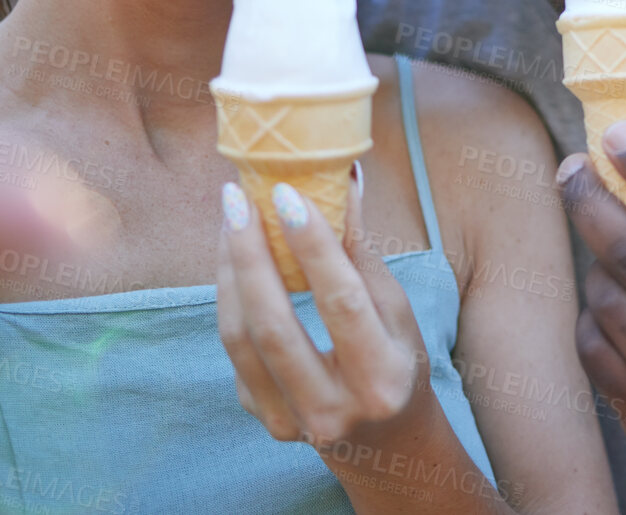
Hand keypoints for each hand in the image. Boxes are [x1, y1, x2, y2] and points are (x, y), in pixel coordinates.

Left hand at [216, 168, 432, 447]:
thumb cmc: (396, 360)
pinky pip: (235, 352)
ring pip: (241, 338)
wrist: (384, 443)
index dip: (313, 246)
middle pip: (275, 324)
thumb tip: (343, 182)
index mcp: (381, 377)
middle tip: (238, 198)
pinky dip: (230, 299)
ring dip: (228, 271)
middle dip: (250, 253)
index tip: (287, 194)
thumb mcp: (396, 312)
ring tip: (229, 220)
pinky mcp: (263, 419)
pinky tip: (233, 261)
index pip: (341, 302)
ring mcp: (292, 421)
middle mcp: (334, 408)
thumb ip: (363, 253)